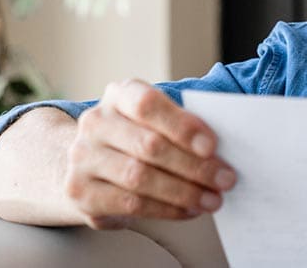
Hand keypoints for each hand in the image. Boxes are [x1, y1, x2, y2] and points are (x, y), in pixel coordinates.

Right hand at [65, 79, 235, 228]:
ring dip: (184, 192)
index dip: (182, 125)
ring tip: (212, 199)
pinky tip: (189, 210)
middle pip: (149, 145)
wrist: (89, 162)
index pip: (148, 104)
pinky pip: (130, 204)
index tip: (213, 146)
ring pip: (139, 177)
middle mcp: (95, 123)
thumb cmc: (138, 136)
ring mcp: (83, 158)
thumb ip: (182, 126)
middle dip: (195, 166)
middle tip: (225, 179)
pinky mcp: (80, 192)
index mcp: (119, 95)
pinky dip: (166, 209)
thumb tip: (220, 152)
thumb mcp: (157, 120)